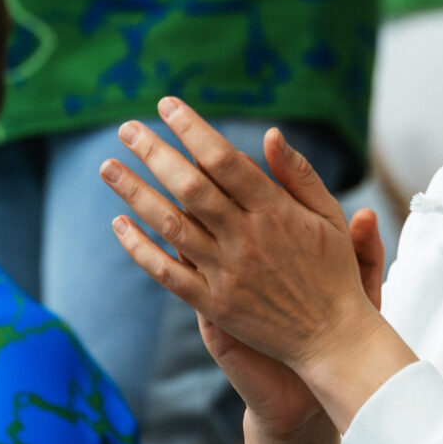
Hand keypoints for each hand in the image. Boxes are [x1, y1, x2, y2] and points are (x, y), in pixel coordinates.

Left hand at [100, 99, 411, 434]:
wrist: (333, 338)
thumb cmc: (334, 272)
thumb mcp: (329, 216)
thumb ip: (299, 175)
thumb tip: (270, 134)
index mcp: (276, 211)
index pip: (225, 159)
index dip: (192, 128)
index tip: (167, 106)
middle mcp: (248, 238)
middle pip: (190, 185)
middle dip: (154, 151)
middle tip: (126, 128)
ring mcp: (228, 272)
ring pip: (171, 225)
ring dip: (135, 192)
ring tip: (108, 167)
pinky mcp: (215, 304)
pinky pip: (168, 273)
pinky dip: (140, 249)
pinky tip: (119, 224)